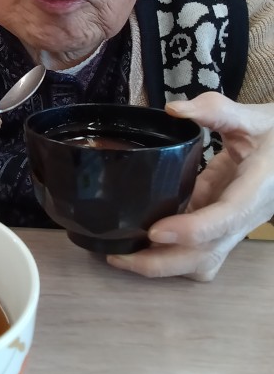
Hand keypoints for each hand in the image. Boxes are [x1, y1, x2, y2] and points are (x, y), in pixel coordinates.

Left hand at [107, 92, 273, 280]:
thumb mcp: (254, 117)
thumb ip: (215, 110)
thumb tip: (173, 110)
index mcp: (256, 189)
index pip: (226, 218)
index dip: (192, 230)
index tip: (155, 231)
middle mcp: (245, 217)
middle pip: (206, 255)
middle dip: (162, 263)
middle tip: (117, 256)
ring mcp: (233, 227)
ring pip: (201, 261)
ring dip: (163, 264)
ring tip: (121, 253)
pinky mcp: (221, 226)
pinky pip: (198, 250)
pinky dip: (169, 252)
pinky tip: (137, 240)